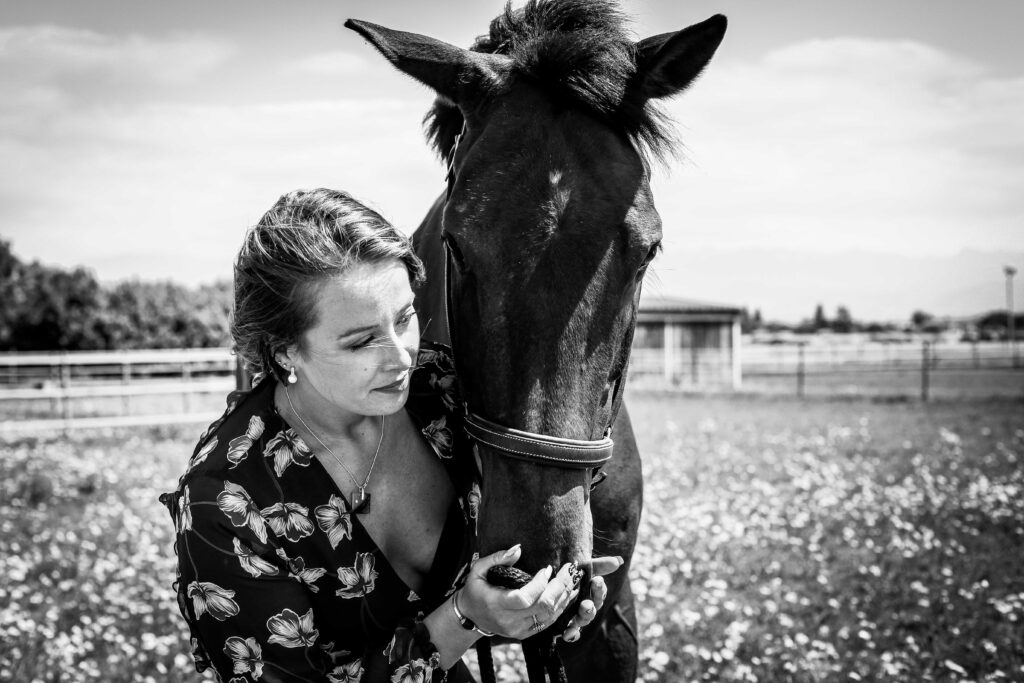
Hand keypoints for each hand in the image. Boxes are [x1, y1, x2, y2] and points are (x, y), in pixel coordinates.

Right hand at [458, 545, 578, 639]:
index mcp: (496, 604)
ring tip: (573, 579)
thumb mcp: (478, 569)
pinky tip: (568, 593)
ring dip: (565, 596)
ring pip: (550, 615)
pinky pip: (548, 622)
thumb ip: (498, 558)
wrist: (470, 616)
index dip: (540, 584)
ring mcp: (518, 630)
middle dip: (560, 587)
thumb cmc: (475, 589)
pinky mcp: (525, 634)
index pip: (524, 598)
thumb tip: (519, 549)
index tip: (547, 569)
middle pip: (542, 606)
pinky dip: (561, 607)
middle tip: (569, 570)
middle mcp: (509, 621)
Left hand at [559, 555, 621, 642]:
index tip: (596, 580)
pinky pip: (572, 634)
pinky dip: (571, 635)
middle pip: (592, 609)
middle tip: (586, 604)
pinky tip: (566, 634)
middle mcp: (586, 606)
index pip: (599, 593)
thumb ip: (599, 565)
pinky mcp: (567, 626)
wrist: (553, 584)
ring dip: (582, 619)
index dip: (599, 588)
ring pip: (583, 621)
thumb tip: (619, 561)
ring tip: (575, 619)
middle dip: (589, 606)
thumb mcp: (583, 567)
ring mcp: (577, 617)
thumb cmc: (572, 575)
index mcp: (592, 594)